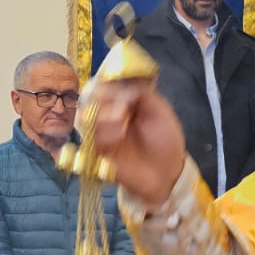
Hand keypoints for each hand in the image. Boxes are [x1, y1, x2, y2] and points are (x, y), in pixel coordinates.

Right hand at [83, 80, 185, 207]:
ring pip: (89, 114)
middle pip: (93, 95)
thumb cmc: (165, 141)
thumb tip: (121, 81)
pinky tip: (118, 137)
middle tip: (122, 105)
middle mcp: (111, 112)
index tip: (114, 83)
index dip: (109, 81)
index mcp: (126, 99)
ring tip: (122, 122)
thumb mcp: (160, 111)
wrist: (166, 174)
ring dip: (104, 115)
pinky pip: (92, 136)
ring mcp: (104, 131)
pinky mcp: (99, 149)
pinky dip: (104, 134)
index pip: (109, 82)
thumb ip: (142, 92)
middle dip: (105, 97)